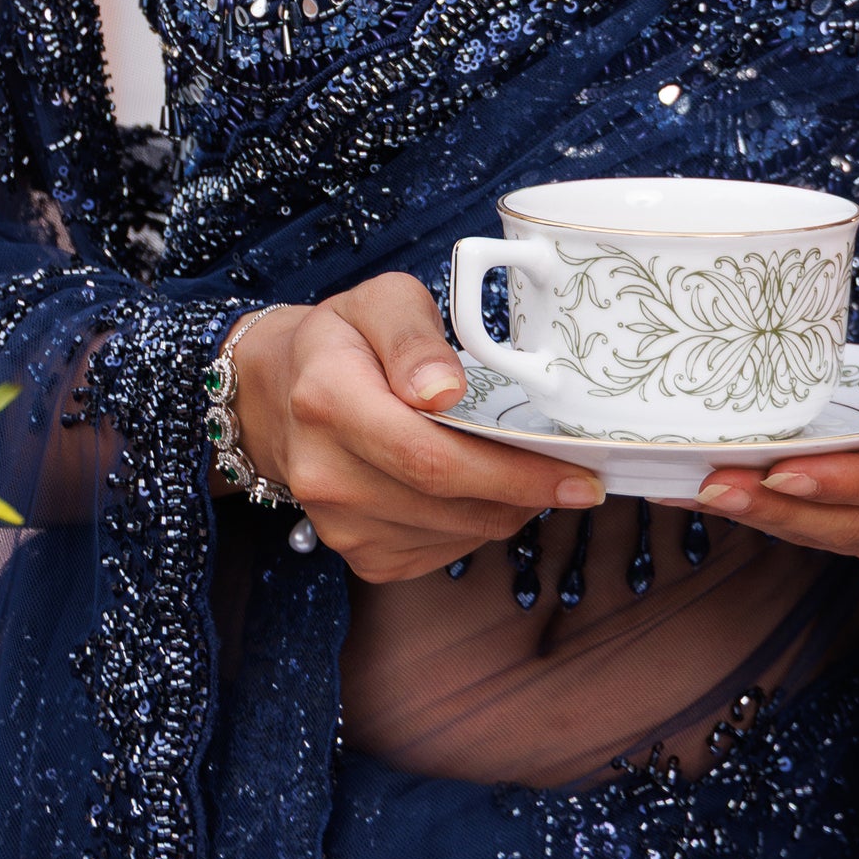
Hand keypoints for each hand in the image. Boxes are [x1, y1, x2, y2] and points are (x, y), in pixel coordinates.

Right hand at [228, 275, 602, 583]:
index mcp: (328, 399)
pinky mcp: (360, 555)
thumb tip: (444, 391)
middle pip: (451, 503)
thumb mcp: (378, 302)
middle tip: (577, 478)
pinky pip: (444, 552)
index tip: (578, 473)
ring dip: (506, 508)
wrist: (279, 397)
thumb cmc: (343, 342)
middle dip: (527, 493)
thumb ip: (412, 335)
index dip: (513, 472)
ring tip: (523, 470)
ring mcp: (339, 524)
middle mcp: (325, 473)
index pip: (431, 455)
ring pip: (458, 534)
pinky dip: (476, 524)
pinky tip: (476, 489)